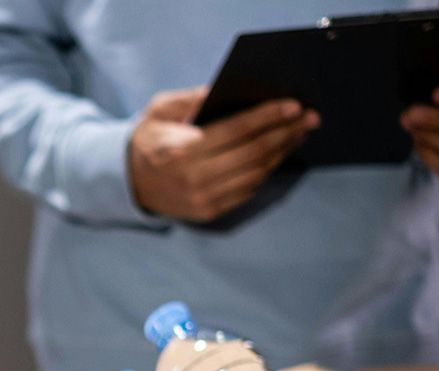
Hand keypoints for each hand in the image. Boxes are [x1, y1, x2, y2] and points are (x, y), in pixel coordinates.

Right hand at [128, 87, 319, 222]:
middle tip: (309, 118)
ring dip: (281, 152)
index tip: (293, 105)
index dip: (267, 118)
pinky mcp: (209, 212)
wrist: (129, 181)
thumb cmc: (150, 139)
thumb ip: (194, 98)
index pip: (235, 131)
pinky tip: (278, 153)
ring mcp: (203, 199)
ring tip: (298, 133)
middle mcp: (194, 179)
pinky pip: (248, 189)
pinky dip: (267, 170)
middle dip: (284, 133)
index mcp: (180, 151)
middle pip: (252, 154)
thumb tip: (235, 91)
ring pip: (255, 174)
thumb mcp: (161, 110)